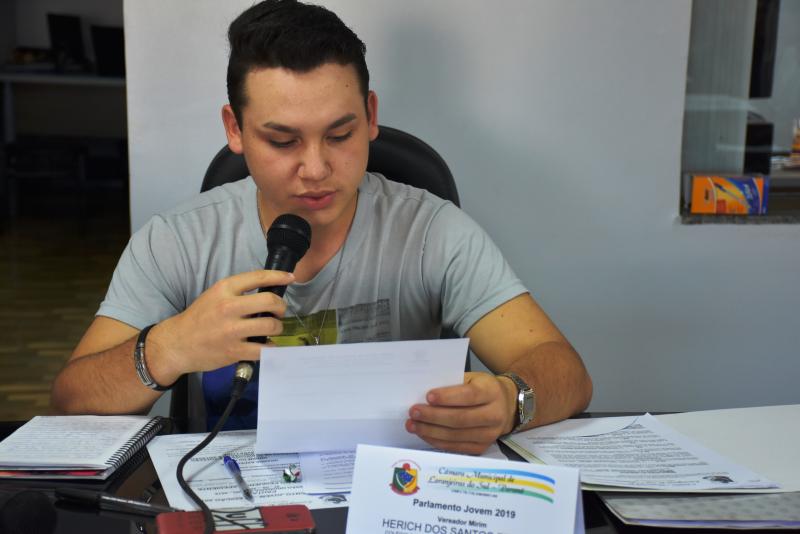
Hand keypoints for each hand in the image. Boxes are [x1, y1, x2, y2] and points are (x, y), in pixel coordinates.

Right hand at [145, 269, 294, 382]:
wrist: (177, 344)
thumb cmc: (199, 318)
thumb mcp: (214, 295)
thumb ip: (238, 292)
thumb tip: (268, 289)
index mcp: (224, 289)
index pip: (258, 277)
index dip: (279, 276)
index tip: (290, 278)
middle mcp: (229, 307)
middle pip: (270, 301)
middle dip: (281, 307)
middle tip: (279, 312)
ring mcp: (232, 330)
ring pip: (271, 325)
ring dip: (277, 327)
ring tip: (273, 329)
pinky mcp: (234, 351)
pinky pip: (264, 349)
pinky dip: (271, 347)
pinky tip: (268, 345)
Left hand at [405, 372, 516, 454]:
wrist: (506, 406)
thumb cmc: (482, 388)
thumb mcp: (473, 379)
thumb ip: (453, 384)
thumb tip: (423, 392)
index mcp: (492, 392)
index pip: (469, 396)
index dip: (448, 397)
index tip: (428, 397)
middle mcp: (494, 415)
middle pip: (460, 419)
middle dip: (434, 417)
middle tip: (414, 412)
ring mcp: (490, 435)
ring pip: (456, 435)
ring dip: (431, 431)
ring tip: (412, 425)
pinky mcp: (482, 448)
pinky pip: (456, 447)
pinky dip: (437, 441)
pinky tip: (424, 434)